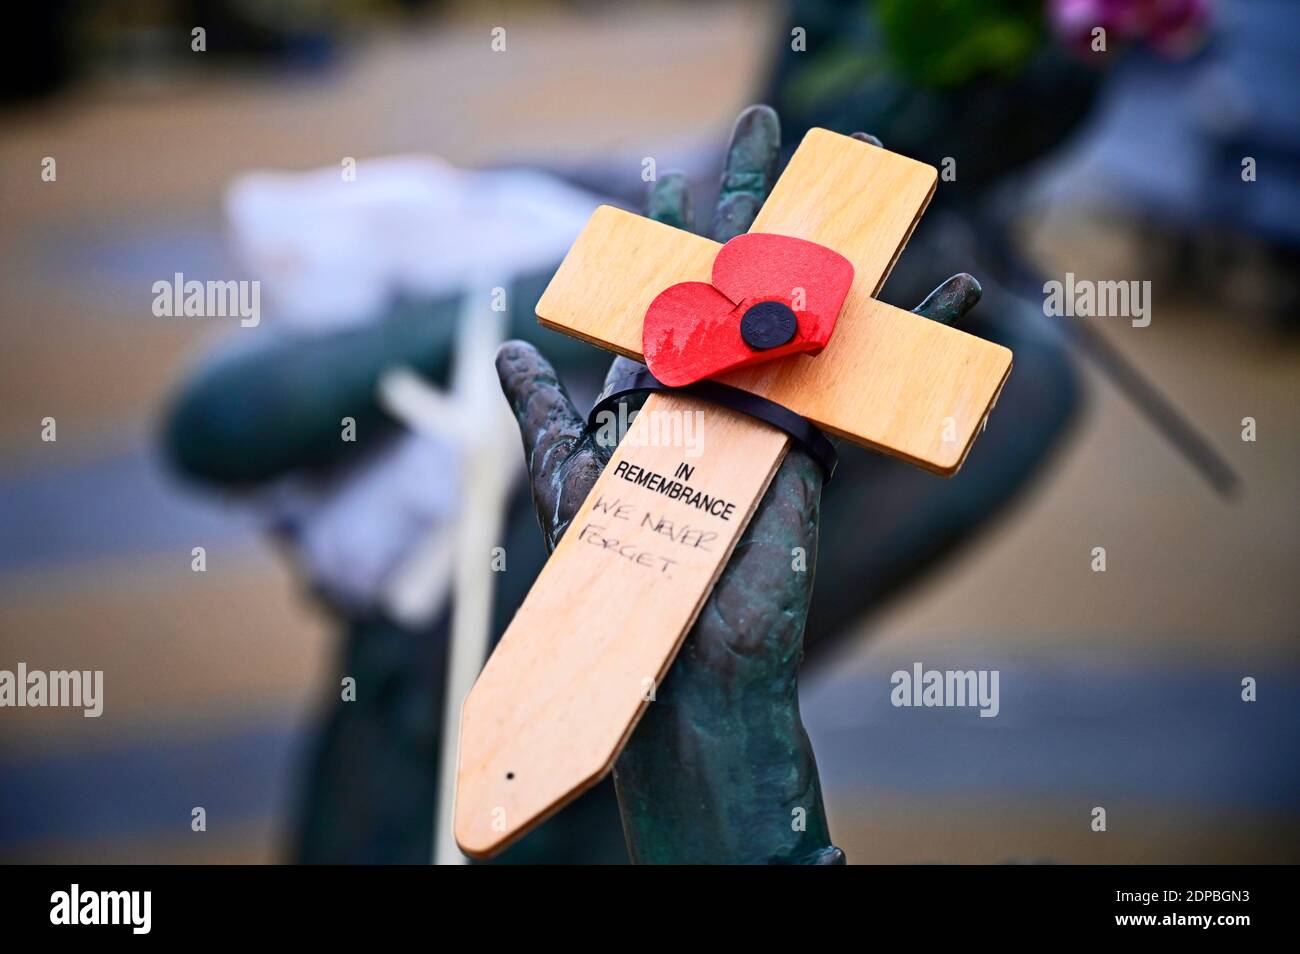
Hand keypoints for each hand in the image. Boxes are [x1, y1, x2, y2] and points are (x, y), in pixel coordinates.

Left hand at [495, 106, 979, 863]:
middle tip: (763, 122)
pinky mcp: (817, 449)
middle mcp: (715, 395)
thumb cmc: (612, 575)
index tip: (668, 173)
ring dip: (837, 235)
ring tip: (865, 168)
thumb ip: (544, 411)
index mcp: (655, 394)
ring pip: (809, 309)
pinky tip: (966, 282)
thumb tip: (505, 348)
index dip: (667, 232)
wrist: (671, 656)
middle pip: (738, 278)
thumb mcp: (568, 476)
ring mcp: (771, 418)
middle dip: (750, 198)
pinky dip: (919, 332)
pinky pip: (869, 380)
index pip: (666, 292)